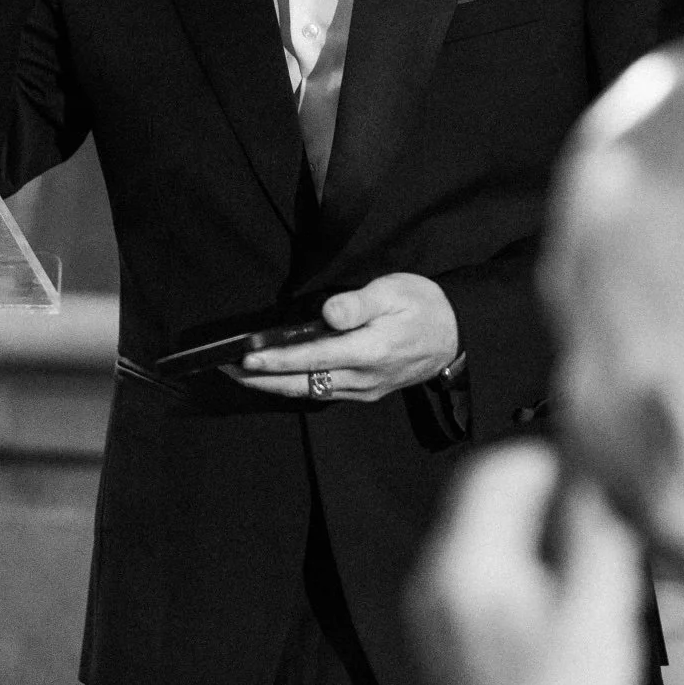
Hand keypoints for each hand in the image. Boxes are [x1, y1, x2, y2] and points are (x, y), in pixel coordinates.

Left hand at [232, 273, 459, 401]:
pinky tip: (280, 378)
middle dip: (263, 378)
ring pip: (310, 391)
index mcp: (368, 351)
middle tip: (227, 370)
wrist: (455, 335)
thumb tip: (328, 314)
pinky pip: (325, 393)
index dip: (277, 358)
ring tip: (244, 375)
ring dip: (275, 385)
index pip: (312, 358)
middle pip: (303, 383)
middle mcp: (363, 377)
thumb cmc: (423, 306)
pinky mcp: (366, 392)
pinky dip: (297, 386)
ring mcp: (365, 389)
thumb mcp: (395, 291)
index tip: (247, 356)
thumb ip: (359, 304)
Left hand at [405, 441, 644, 684]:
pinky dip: (508, 557)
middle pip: (481, 496)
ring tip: (571, 551)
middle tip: (582, 510)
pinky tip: (547, 587)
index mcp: (469, 565)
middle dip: (536, 493)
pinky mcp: (438, 624)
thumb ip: (594, 534)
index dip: (542, 461)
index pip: (492, 471)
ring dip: (524, 524)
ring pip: (477, 528)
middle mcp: (436, 576)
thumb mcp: (596, 613)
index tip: (580, 474)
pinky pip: (471, 563)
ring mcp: (431, 602)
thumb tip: (592, 477)